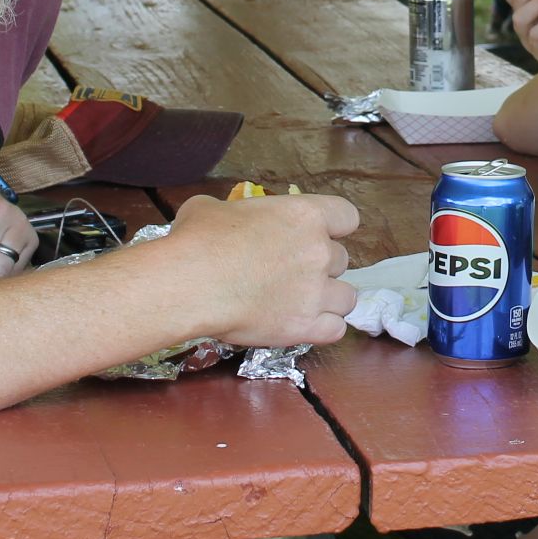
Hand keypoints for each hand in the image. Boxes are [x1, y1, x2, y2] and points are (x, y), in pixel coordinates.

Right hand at [171, 192, 359, 347]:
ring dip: (328, 299)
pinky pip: (336, 330)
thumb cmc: (199, 239)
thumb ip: (233, 213)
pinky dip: (323, 328)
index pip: (347, 216)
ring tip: (301, 302)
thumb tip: (219, 220)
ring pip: (346, 297)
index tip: (316, 235)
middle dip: (321, 265)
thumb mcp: (212, 208)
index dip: (334, 227)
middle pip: (342, 259)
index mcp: (305, 215)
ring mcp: (316, 291)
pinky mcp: (306, 326)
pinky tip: (303, 324)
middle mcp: (319, 251)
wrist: (190, 283)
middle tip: (291, 272)